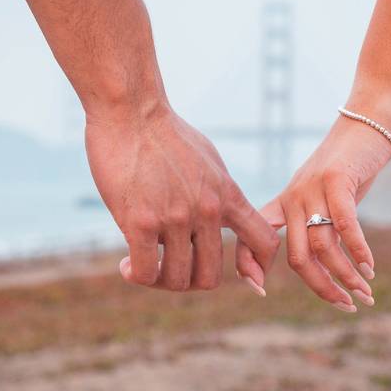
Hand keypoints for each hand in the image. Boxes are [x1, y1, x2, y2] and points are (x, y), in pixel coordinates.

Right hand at [86, 101, 278, 291]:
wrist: (132, 110)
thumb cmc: (165, 133)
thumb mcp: (208, 161)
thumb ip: (218, 192)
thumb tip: (220, 215)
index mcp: (227, 195)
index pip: (264, 241)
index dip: (258, 267)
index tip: (245, 277)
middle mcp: (207, 211)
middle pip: (210, 277)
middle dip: (189, 280)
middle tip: (168, 268)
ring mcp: (175, 218)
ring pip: (177, 279)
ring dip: (159, 280)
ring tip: (144, 266)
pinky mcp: (140, 221)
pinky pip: (145, 271)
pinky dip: (135, 276)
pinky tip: (126, 265)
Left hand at [235, 112, 390, 309]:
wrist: (366, 121)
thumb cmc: (347, 165)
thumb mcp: (322, 197)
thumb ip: (316, 227)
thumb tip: (321, 267)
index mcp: (283, 204)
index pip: (253, 240)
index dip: (249, 266)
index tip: (259, 291)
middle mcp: (293, 199)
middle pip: (299, 258)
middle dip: (323, 287)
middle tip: (347, 306)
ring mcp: (313, 189)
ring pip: (324, 246)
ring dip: (347, 275)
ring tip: (365, 293)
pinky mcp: (337, 180)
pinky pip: (345, 226)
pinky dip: (358, 251)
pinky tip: (369, 268)